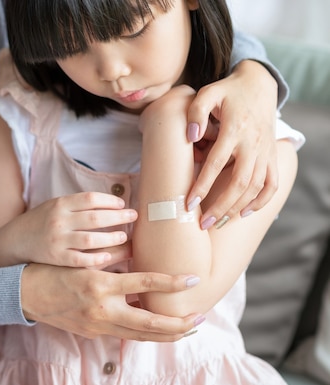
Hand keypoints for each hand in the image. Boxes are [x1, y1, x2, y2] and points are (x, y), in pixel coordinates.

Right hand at [5, 191, 136, 267]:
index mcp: (60, 204)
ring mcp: (58, 240)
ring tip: (124, 237)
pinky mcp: (56, 258)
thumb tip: (111, 203)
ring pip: (91, 239)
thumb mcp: (55, 206)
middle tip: (133, 217)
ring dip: (112, 237)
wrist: (15, 240)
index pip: (91, 199)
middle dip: (119, 217)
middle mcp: (59, 221)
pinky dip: (96, 258)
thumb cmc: (41, 221)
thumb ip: (78, 205)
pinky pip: (81, 259)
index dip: (110, 201)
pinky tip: (108, 256)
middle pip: (95, 217)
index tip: (122, 204)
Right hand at [20, 263, 202, 341]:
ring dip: (166, 334)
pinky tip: (156, 330)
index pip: (145, 284)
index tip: (192, 279)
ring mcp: (97, 326)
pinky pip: (124, 335)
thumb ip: (112, 262)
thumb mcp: (84, 261)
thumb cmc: (53, 270)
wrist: (25, 293)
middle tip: (200, 317)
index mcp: (100, 285)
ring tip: (187, 329)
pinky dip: (144, 334)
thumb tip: (140, 256)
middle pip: (150, 323)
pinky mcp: (92, 334)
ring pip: (140, 336)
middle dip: (179, 323)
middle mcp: (101, 309)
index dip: (172, 282)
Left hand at [186, 60, 278, 227]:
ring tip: (218, 223)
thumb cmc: (227, 91)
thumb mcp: (208, 93)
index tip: (188, 203)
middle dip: (221, 206)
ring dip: (238, 208)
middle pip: (239, 181)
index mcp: (235, 129)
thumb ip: (196, 111)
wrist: (258, 85)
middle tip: (202, 224)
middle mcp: (253, 143)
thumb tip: (190, 136)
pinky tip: (244, 213)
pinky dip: (261, 201)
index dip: (203, 184)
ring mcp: (265, 151)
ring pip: (256, 187)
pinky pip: (272, 183)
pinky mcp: (272, 155)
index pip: (217, 162)